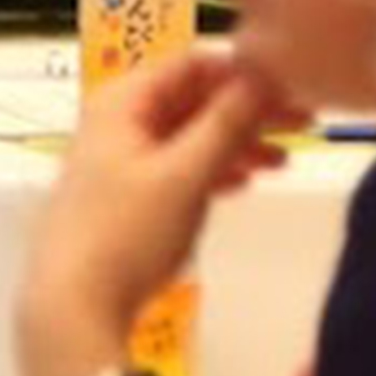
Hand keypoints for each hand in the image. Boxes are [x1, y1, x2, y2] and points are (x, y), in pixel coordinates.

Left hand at [14, 46, 281, 375]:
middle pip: (194, 99)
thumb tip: (265, 73)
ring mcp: (120, 161)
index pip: (193, 64)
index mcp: (122, 103)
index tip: (291, 84)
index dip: (244, 70)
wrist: (72, 310)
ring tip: (282, 160)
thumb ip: (227, 121)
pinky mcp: (126, 198)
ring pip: (190, 135)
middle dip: (248, 109)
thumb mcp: (184, 175)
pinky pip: (180, 167)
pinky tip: (244, 183)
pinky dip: (214, 169)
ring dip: (237, 142)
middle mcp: (118, 122)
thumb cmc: (124, 235)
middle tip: (303, 121)